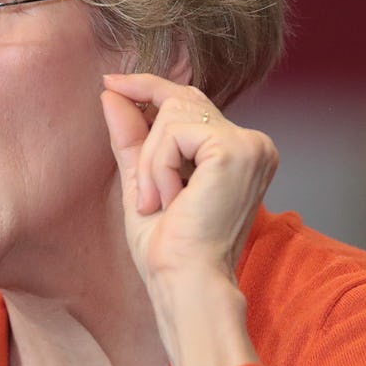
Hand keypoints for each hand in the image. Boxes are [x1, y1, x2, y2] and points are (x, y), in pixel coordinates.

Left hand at [99, 73, 274, 365]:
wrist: (187, 284)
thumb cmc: (170, 249)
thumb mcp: (144, 182)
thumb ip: (133, 137)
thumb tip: (111, 92)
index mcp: (240, 152)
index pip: (191, 102)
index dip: (148, 85)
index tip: (110, 81)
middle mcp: (254, 144)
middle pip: (180, 102)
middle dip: (147, 145)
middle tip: (145, 197)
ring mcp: (251, 145)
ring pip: (173, 116)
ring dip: (151, 163)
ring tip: (160, 204)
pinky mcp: (237, 150)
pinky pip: (174, 132)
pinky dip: (159, 168)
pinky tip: (171, 201)